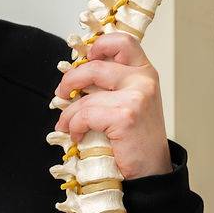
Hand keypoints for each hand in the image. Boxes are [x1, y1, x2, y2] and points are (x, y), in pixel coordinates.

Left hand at [54, 33, 171, 178]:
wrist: (152, 170)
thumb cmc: (137, 138)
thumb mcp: (131, 102)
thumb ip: (112, 85)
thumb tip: (76, 75)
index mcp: (145, 72)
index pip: (122, 42)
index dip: (99, 45)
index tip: (86, 58)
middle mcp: (144, 80)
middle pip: (95, 66)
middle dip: (71, 80)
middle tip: (61, 94)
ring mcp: (137, 97)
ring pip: (86, 97)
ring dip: (69, 114)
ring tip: (67, 125)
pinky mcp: (126, 116)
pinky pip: (86, 115)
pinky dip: (75, 127)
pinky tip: (78, 136)